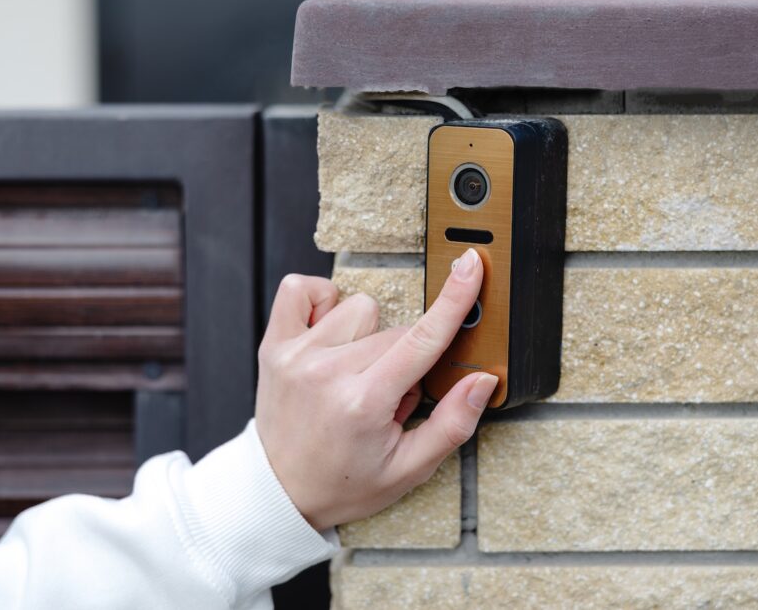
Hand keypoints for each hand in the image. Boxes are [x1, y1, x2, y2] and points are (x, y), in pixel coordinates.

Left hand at [255, 247, 496, 530]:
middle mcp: (328, 371)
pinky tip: (327, 336)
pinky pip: (301, 289)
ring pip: (360, 307)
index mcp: (364, 402)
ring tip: (355, 372)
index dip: (453, 299)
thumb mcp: (409, 468)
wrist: (279, 492)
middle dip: (404, 359)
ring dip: (367, 334)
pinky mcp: (274, 344)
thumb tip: (482, 381)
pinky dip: (321, 303)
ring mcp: (297, 354)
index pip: (421, 339)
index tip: (469, 265)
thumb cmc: (344, 481)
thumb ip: (452, 424)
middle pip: (396, 330)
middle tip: (385, 396)